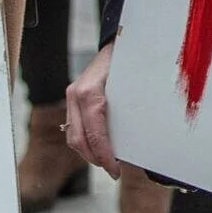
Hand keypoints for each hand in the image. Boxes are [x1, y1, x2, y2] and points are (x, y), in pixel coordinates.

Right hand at [64, 41, 120, 178]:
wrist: (115, 41)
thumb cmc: (128, 61)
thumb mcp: (132, 84)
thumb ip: (132, 109)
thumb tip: (140, 140)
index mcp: (89, 92)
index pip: (93, 133)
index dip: (104, 155)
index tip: (115, 170)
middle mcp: (75, 95)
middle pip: (78, 139)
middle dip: (96, 159)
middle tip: (114, 171)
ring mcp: (71, 96)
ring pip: (73, 136)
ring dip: (88, 153)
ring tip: (107, 162)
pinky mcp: (72, 99)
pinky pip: (73, 128)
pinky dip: (84, 142)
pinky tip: (99, 148)